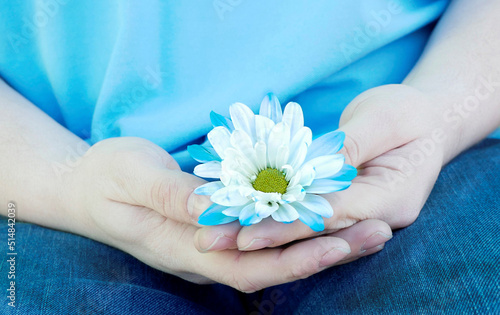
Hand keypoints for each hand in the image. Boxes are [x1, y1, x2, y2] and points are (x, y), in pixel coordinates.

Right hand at [61, 137, 366, 291]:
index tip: (340, 239)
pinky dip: (294, 232)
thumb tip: (212, 208)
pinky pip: (261, 239)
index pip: (248, 263)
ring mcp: (208, 247)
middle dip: (324, 254)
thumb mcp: (130, 174)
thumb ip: (170, 193)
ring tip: (367, 226)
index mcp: (182, 247)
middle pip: (272, 266)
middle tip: (376, 232)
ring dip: (318, 243)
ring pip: (271, 254)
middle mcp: (201, 256)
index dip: (294, 255)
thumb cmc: (105, 177)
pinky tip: (323, 218)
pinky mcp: (212, 233)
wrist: (84, 188)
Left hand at [195, 84, 443, 259]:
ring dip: (258, 230)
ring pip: (304, 229)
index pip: (330, 216)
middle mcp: (375, 217)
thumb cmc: (409, 113)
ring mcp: (359, 216)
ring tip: (212, 234)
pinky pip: (305, 215)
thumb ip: (350, 147)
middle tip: (210, 240)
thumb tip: (311, 170)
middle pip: (311, 231)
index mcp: (393, 197)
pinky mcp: (344, 208)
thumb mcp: (385, 118)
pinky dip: (271, 215)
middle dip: (260, 236)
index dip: (285, 225)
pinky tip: (235, 215)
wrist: (427, 122)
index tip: (243, 233)